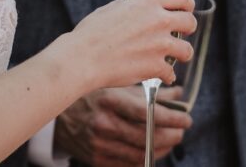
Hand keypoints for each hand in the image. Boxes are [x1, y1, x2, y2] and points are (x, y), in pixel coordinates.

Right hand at [54, 86, 190, 166]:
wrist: (59, 116)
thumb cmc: (92, 97)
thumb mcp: (116, 87)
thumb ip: (148, 92)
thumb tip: (178, 94)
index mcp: (109, 101)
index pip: (147, 113)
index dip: (171, 119)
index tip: (186, 118)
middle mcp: (104, 124)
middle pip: (147, 136)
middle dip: (171, 135)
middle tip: (181, 130)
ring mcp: (100, 144)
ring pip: (141, 154)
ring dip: (162, 149)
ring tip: (171, 140)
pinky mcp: (97, 159)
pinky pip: (128, 165)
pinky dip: (145, 159)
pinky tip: (152, 150)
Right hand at [68, 0, 195, 90]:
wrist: (83, 58)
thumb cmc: (90, 33)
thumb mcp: (108, 9)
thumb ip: (124, 6)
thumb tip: (127, 4)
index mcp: (147, 2)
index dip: (187, 4)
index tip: (185, 10)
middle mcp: (159, 20)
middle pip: (190, 22)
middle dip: (187, 28)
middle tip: (179, 33)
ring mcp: (160, 45)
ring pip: (187, 50)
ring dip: (180, 54)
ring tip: (172, 56)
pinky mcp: (156, 67)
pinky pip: (171, 73)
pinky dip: (166, 75)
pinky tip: (160, 75)